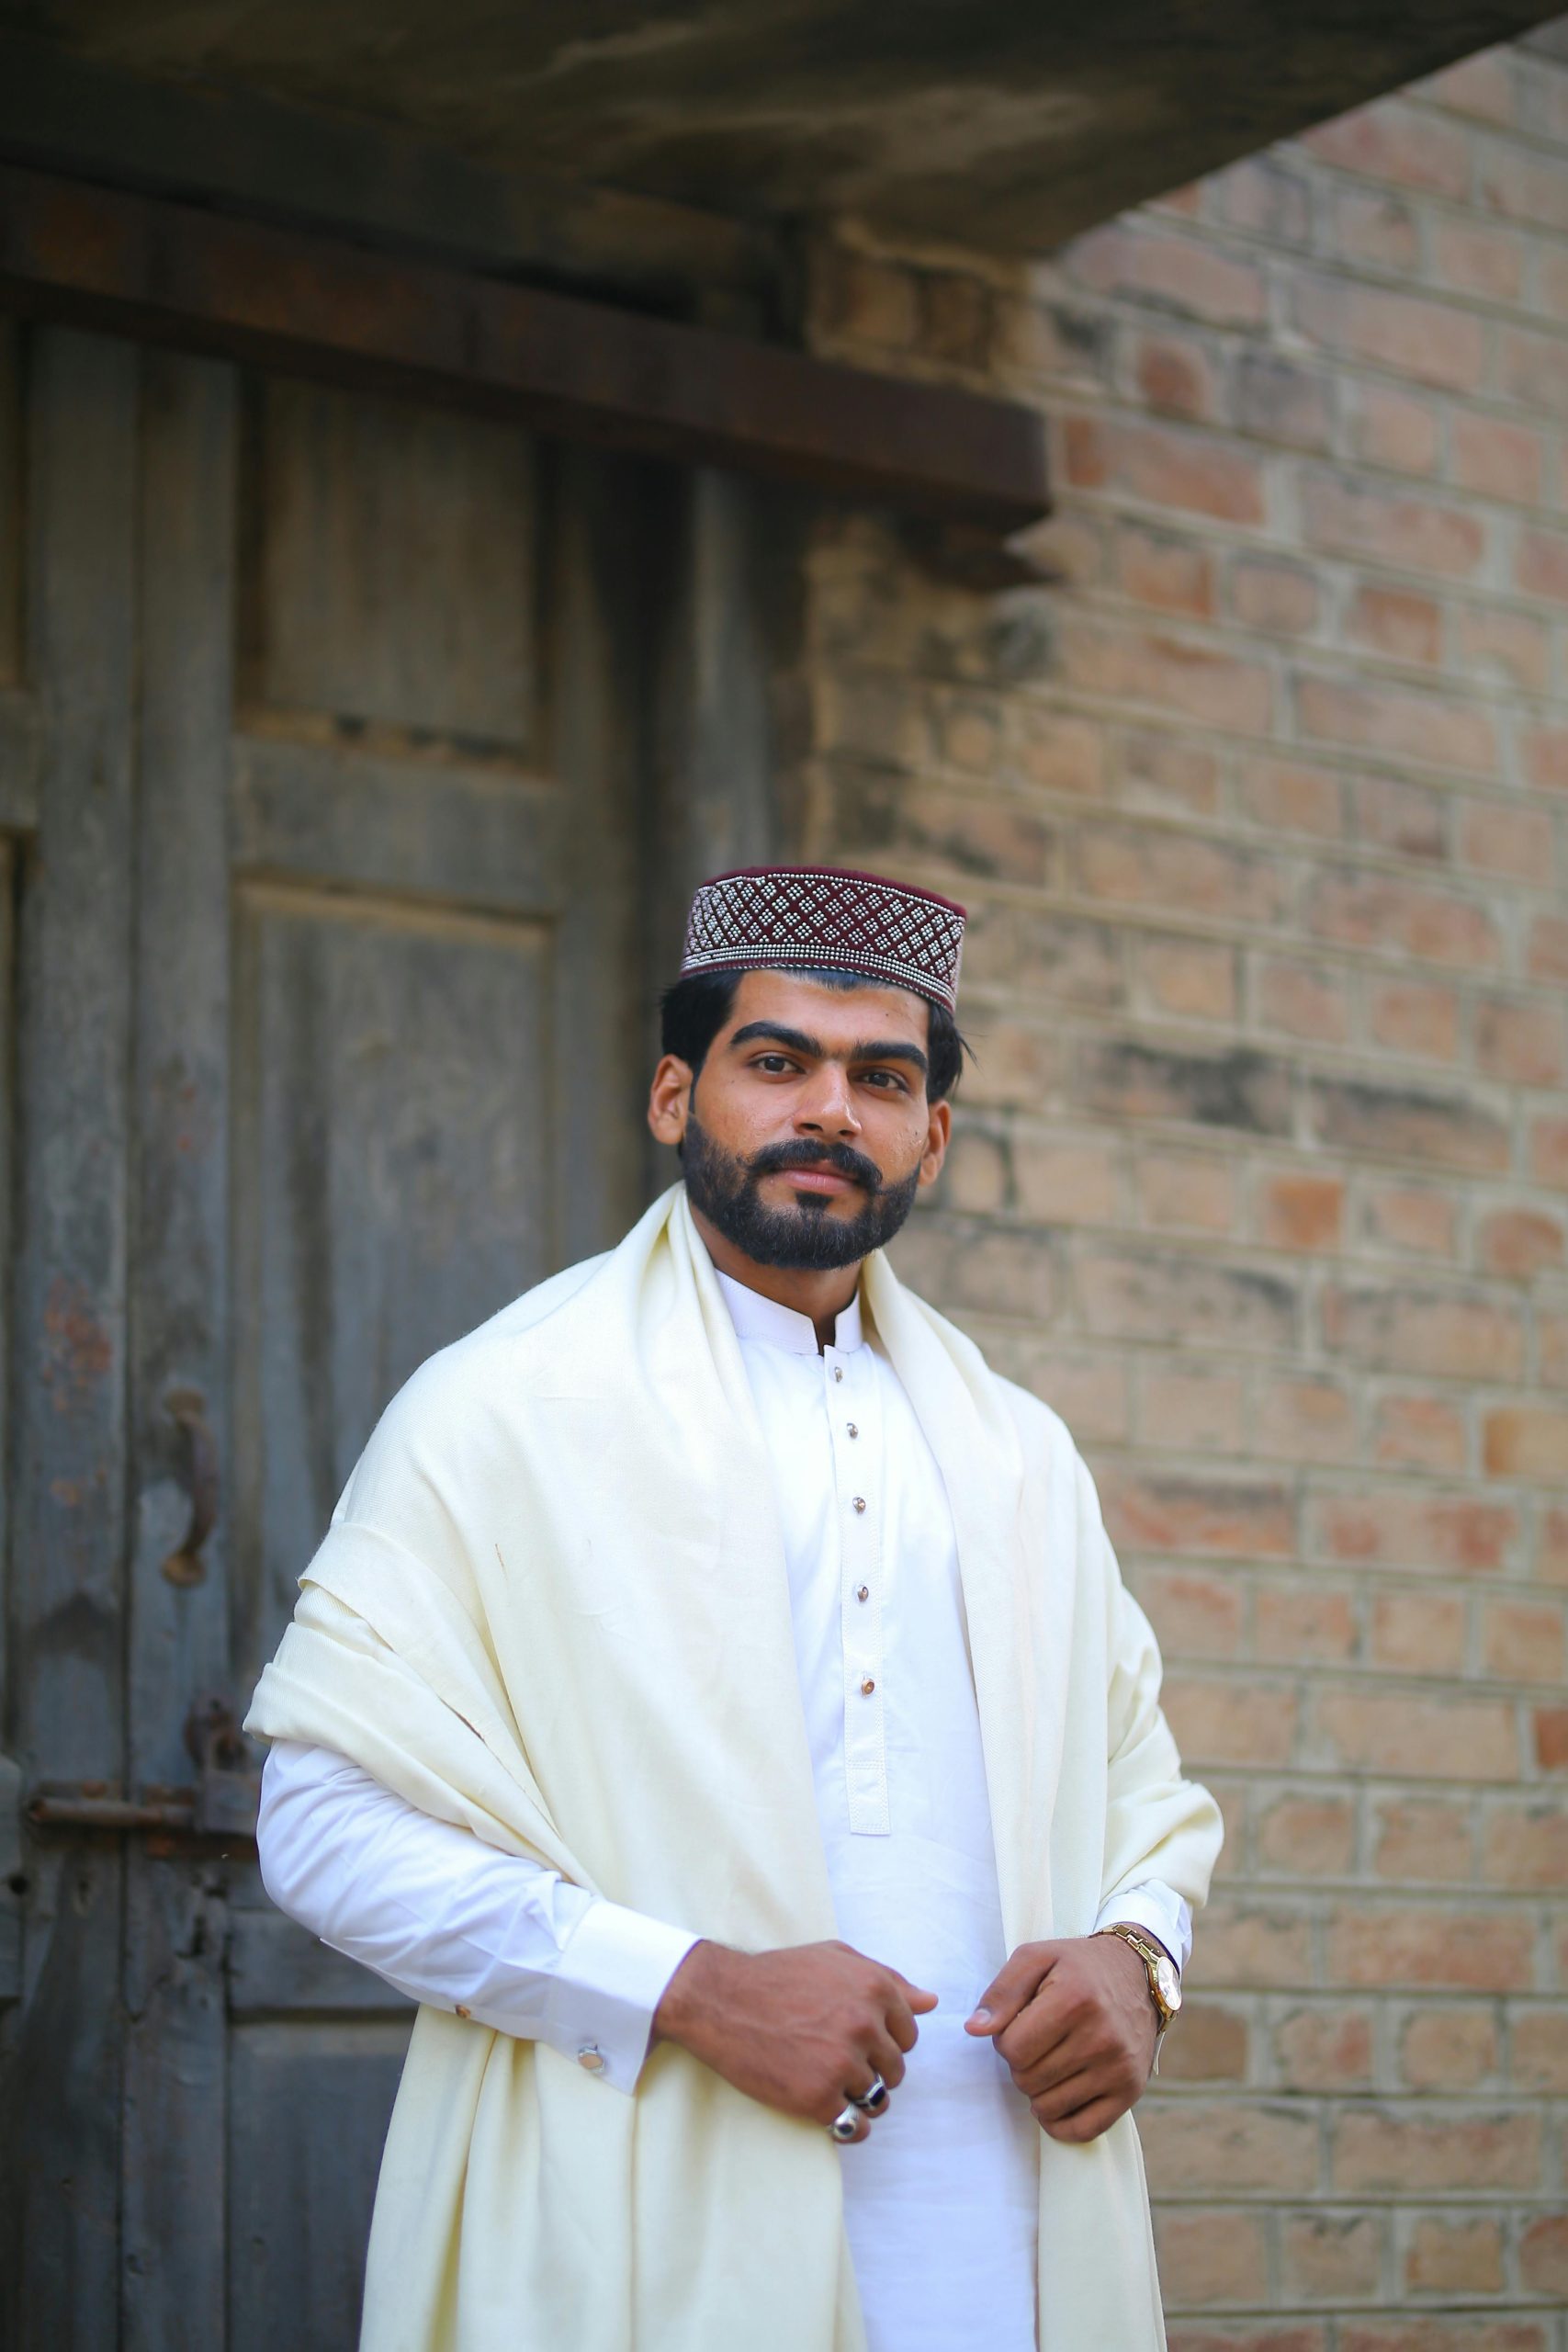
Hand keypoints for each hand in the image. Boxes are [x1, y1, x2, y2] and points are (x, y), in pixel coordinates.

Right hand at [653, 1939, 937, 2143]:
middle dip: (873, 2070)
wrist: (721, 1999)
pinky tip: (827, 2112)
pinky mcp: (817, 2097)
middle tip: (837, 2062)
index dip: (885, 2041)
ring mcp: (841, 2063)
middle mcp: (864, 2025)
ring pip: (877, 2099)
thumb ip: (887, 1979)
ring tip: (831, 2086)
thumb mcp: (835, 1959)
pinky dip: (846, 2126)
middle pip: (895, 2069)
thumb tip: (931, 2002)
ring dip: (860, 2099)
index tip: (858, 2041)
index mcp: (874, 1989)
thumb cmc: (778, 1975)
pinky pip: (853, 2127)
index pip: (909, 2035)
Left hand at [964, 1935, 1157, 2142]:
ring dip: (1038, 2091)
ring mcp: (1118, 2067)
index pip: (1013, 2049)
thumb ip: (1002, 1992)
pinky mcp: (1130, 2091)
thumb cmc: (1078, 1967)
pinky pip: (1083, 2130)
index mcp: (1074, 1998)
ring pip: (1049, 2107)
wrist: (1138, 1975)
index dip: (1005, 2040)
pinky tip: (1058, 2097)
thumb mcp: (1036, 1958)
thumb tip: (975, 2029)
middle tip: (1037, 2044)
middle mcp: (1100, 2036)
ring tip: (1050, 2063)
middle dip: (1022, 2064)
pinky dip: (1061, 2123)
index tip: (1019, 2026)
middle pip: (1028, 2080)